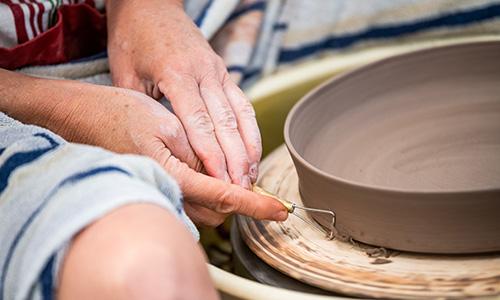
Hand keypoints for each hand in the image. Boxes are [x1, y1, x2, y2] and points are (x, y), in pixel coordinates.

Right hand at [0, 72, 286, 225]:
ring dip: (225, 196)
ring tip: (232, 172)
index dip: (255, 204)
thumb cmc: (120, 115)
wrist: (82, 118)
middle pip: (218, 210)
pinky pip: (191, 200)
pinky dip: (209, 191)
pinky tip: (210, 171)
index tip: (279, 211)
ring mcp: (160, 193)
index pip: (223, 196)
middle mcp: (167, 192)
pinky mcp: (156, 188)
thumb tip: (220, 176)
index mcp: (173, 175)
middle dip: (241, 200)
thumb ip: (198, 154)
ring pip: (205, 209)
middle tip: (256, 183)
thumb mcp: (166, 125)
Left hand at [106, 0, 260, 188]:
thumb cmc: (133, 38)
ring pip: (240, 115)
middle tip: (242, 191)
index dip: (211, 156)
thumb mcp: (125, 74)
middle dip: (235, 160)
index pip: (199, 123)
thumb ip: (142, 110)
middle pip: (226, 123)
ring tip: (252, 178)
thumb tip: (154, 148)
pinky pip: (242, 104)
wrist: (150, 4)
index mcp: (177, 74)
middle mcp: (204, 73)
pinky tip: (252, 152)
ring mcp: (218, 71)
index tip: (220, 183)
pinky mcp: (224, 71)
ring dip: (248, 148)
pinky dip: (250, 130)